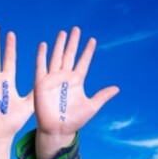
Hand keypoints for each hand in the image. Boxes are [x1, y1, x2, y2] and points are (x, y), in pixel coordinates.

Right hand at [33, 27, 118, 158]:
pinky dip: (41, 56)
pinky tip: (43, 45)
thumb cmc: (74, 120)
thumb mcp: (91, 106)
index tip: (92, 40)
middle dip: (73, 42)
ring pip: (56, 57)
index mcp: (77, 81)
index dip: (88, 51)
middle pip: (70, 55)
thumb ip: (102, 96)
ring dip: (59, 45)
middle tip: (76, 29)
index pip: (83, 62)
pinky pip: (40, 67)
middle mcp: (65, 77)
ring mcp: (53, 79)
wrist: (57, 129)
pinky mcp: (41, 83)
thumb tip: (117, 88)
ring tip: (62, 33)